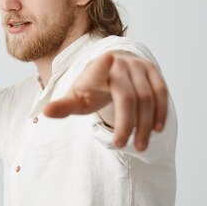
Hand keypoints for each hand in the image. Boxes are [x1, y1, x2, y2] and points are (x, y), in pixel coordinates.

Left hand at [43, 51, 168, 151]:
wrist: (112, 68)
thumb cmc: (91, 88)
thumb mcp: (77, 98)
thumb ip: (63, 107)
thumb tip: (45, 113)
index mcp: (97, 69)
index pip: (99, 68)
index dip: (102, 64)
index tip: (107, 59)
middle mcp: (120, 64)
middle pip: (128, 97)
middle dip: (126, 124)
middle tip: (121, 145)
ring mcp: (138, 66)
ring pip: (147, 98)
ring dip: (145, 125)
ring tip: (140, 146)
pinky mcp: (152, 70)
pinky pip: (161, 93)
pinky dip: (160, 112)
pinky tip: (157, 130)